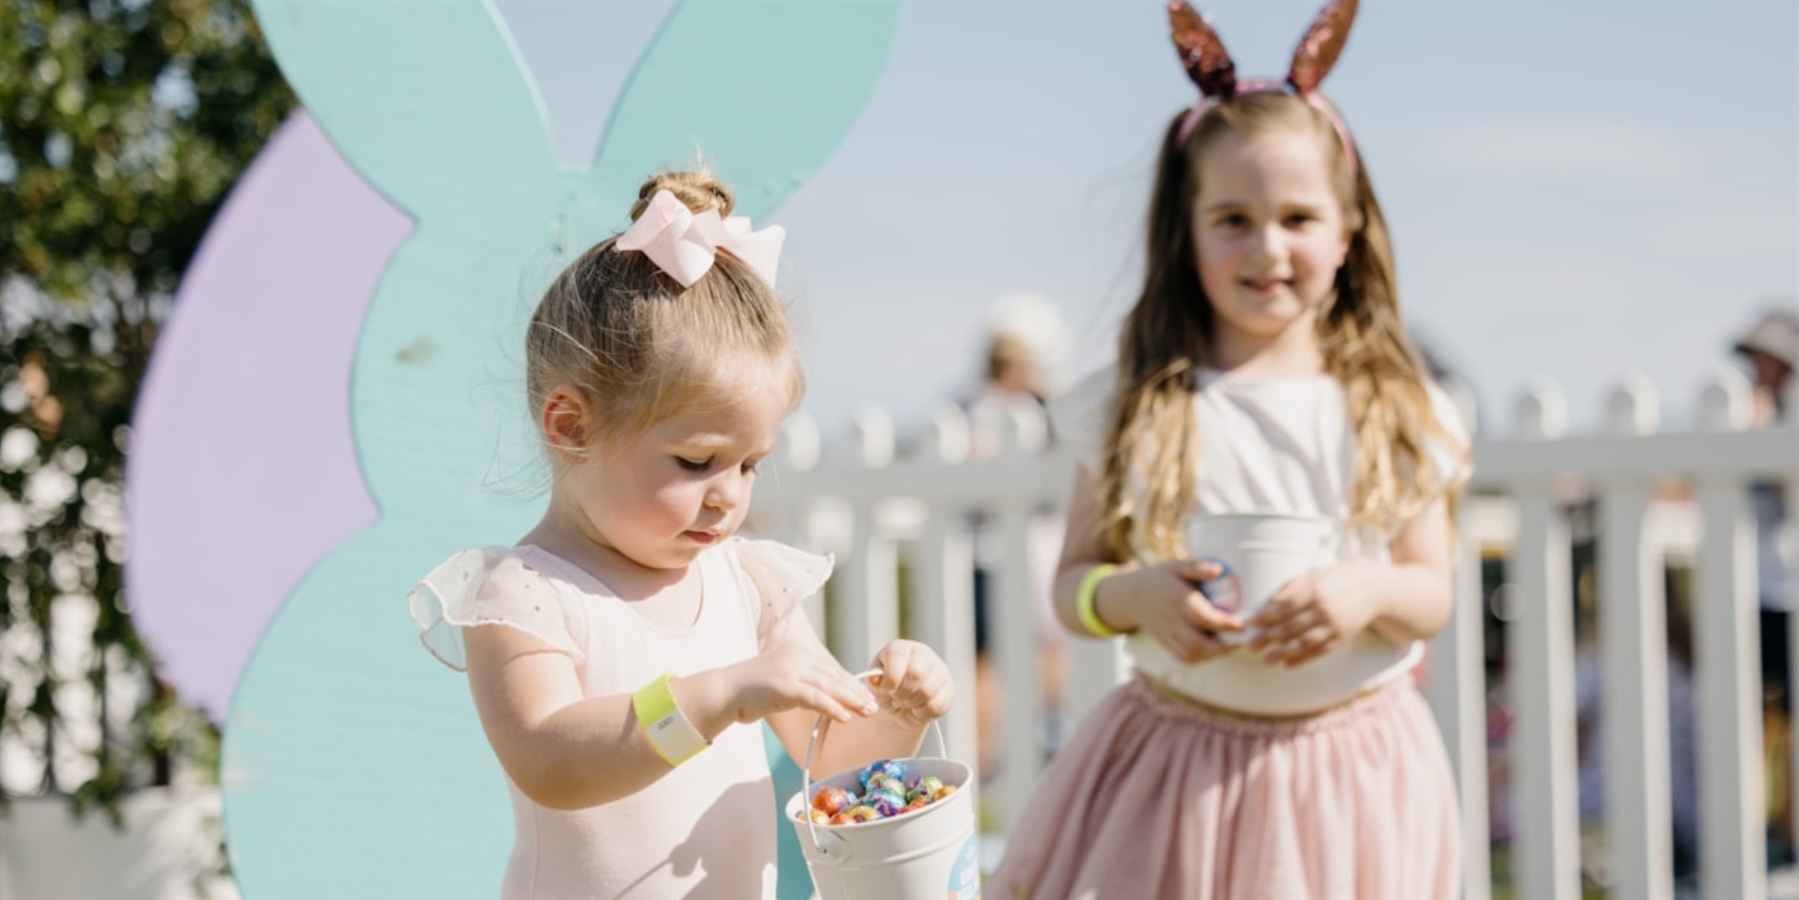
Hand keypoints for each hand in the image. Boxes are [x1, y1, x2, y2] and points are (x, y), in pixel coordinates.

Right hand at [724, 633, 879, 724]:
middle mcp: (797, 657)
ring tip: (867, 711)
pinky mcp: (783, 686)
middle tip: (874, 706)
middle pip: (834, 676)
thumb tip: (829, 696)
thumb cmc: (752, 691)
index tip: (866, 697)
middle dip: (856, 693)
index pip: (831, 670)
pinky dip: (832, 707)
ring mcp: (790, 669)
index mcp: (798, 653)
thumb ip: (804, 684)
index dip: (851, 684)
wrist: (723, 691)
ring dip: (850, 700)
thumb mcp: (783, 681)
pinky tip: (845, 717)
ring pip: (828, 686)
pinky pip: (814, 698)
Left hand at [867, 640, 953, 724]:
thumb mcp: (875, 682)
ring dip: (911, 704)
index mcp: (901, 648)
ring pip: (927, 692)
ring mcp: (939, 671)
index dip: (890, 678)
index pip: (898, 657)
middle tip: (895, 698)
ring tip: (904, 703)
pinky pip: (936, 706)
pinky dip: (921, 713)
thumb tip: (877, 680)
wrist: (901, 702)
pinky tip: (915, 709)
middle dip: (902, 693)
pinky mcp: (948, 690)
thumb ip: (873, 680)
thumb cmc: (887, 688)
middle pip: (916, 673)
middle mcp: (923, 654)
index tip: (886, 690)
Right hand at [1109, 560, 1242, 663]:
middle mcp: (1171, 620)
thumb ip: (1197, 567)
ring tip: (1231, 644)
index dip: (1224, 623)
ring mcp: (1167, 635)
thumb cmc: (1161, 578)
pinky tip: (1215, 649)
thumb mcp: (1177, 566)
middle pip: (1196, 643)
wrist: (1132, 596)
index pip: (1202, 617)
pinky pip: (1184, 657)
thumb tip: (1219, 570)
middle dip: (1223, 646)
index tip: (1242, 623)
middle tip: (1242, 638)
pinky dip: (1203, 657)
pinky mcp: (1166, 643)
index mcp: (1176, 600)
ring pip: (1191, 654)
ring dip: (1214, 654)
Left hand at [1247, 567, 1379, 666]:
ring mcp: (1334, 626)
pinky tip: (1288, 665)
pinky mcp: (1342, 638)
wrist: (1375, 590)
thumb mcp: (1315, 575)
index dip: (1267, 616)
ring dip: (1283, 653)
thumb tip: (1270, 602)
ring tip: (1266, 661)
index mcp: (1316, 590)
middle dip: (1269, 638)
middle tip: (1251, 646)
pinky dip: (1303, 659)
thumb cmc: (1339, 578)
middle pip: (1292, 627)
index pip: (1285, 606)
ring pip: (1305, 643)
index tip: (1251, 623)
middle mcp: (1324, 610)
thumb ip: (1292, 587)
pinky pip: (1320, 651)